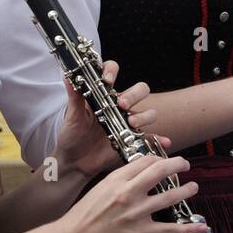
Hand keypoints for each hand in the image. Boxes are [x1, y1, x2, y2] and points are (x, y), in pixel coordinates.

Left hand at [52, 63, 157, 177]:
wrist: (75, 161)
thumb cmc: (72, 135)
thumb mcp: (72, 116)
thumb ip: (74, 97)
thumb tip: (68, 76)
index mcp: (103, 96)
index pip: (112, 73)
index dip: (112, 71)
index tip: (107, 80)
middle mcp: (119, 106)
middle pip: (139, 90)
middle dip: (134, 94)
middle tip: (122, 104)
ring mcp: (128, 123)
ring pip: (148, 112)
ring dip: (144, 115)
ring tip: (131, 123)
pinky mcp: (133, 140)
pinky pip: (150, 138)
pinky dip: (159, 139)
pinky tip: (164, 141)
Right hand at [58, 153, 206, 232]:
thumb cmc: (82, 215)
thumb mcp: (99, 188)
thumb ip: (119, 180)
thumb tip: (136, 174)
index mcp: (116, 179)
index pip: (144, 161)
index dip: (159, 158)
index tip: (165, 160)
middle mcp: (128, 192)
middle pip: (160, 171)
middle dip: (178, 165)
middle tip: (185, 164)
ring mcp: (135, 212)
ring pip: (169, 197)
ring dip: (186, 191)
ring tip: (194, 187)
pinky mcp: (139, 232)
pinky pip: (169, 229)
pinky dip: (188, 228)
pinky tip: (201, 227)